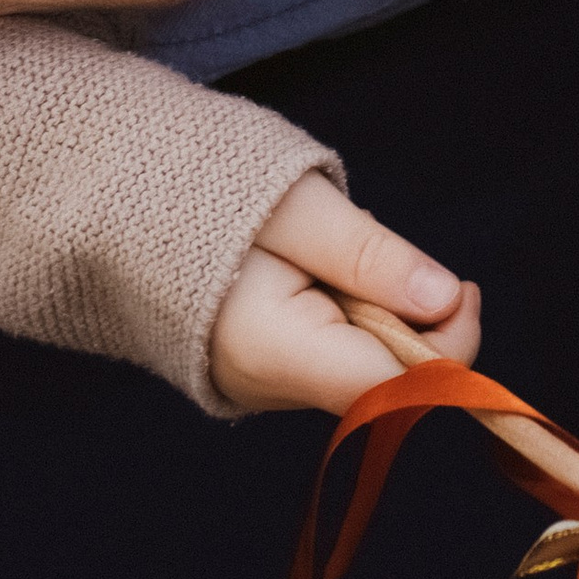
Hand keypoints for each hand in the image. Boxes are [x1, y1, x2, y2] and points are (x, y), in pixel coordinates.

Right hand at [209, 169, 481, 414]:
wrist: (116, 198)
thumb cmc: (200, 189)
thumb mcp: (297, 205)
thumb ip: (370, 255)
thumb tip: (445, 298)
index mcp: (275, 352)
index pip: (392, 389)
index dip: (446, 350)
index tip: (463, 288)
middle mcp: (269, 386)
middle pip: (382, 377)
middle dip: (408, 315)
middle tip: (379, 245)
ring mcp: (263, 382)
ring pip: (360, 359)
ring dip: (374, 304)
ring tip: (324, 246)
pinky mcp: (264, 365)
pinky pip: (333, 347)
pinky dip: (346, 307)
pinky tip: (312, 264)